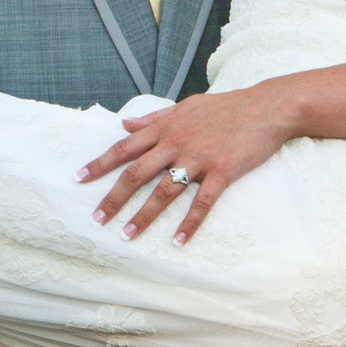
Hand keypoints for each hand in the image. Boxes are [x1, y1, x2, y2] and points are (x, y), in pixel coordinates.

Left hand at [75, 87, 290, 244]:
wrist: (266, 107)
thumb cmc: (226, 106)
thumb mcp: (185, 105)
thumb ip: (154, 117)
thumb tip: (125, 124)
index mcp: (166, 127)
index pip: (125, 147)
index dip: (100, 163)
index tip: (79, 178)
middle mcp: (176, 143)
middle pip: (137, 173)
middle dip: (114, 197)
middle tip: (97, 219)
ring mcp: (198, 158)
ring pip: (163, 191)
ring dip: (144, 216)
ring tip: (127, 235)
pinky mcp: (221, 172)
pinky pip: (201, 202)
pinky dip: (189, 223)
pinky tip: (179, 241)